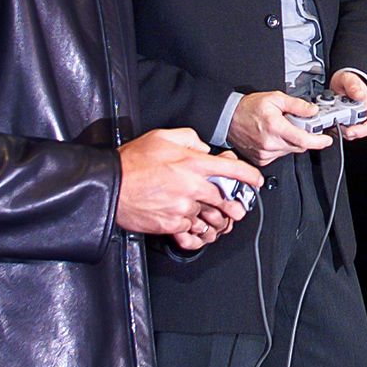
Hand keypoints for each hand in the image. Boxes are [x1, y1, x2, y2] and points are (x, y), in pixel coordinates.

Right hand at [115, 128, 263, 236]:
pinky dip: (195, 229)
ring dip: (215, 219)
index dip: (249, 176)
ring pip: (209, 216)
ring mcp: (182, 207)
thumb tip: (203, 148)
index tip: (257, 181)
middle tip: (238, 208)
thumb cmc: (134, 161)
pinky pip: (191, 229)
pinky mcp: (171, 224)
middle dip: (235, 205)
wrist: (110, 186)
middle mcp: (192, 186)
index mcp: (193, 163)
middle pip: (225, 199)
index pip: (232, 170)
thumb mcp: (163, 136)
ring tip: (216, 219)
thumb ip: (190, 139)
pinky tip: (194, 226)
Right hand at [227, 90, 332, 165]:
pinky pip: (280, 155)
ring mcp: (265, 153)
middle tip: (300, 125)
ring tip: (282, 128)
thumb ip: (296, 105)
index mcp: (275, 127)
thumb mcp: (275, 98)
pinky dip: (282, 146)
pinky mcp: (262, 159)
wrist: (229, 118)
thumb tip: (312, 110)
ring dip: (292, 141)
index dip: (318, 141)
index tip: (326, 139)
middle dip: (304, 136)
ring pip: (290, 151)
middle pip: (299, 146)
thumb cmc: (249, 107)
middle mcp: (270, 143)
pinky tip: (274, 136)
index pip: (303, 140)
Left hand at [330, 69, 366, 140]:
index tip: (349, 131)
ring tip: (330, 117)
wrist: (341, 82)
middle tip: (335, 121)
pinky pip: (340, 130)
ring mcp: (354, 120)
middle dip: (346, 130)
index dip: (362, 131)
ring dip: (338, 128)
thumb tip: (359, 95)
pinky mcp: (345, 122)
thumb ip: (353, 85)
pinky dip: (333, 126)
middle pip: (359, 131)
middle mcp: (364, 115)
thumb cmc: (349, 81)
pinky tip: (328, 118)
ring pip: (348, 132)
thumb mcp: (349, 78)